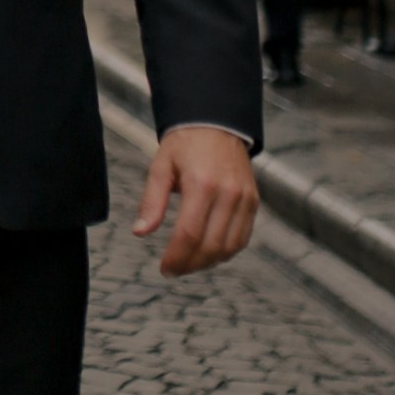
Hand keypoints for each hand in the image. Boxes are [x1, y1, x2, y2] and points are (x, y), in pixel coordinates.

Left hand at [134, 125, 259, 276]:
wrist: (216, 124)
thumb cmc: (185, 145)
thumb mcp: (161, 167)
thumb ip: (152, 202)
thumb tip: (141, 232)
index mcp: (201, 184)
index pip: (190, 234)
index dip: (176, 257)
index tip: (165, 268)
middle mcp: (228, 193)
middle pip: (211, 245)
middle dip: (190, 265)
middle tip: (174, 270)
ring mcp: (244, 199)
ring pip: (230, 247)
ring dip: (209, 263)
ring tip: (189, 264)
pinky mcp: (253, 202)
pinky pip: (243, 238)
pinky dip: (227, 252)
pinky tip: (209, 254)